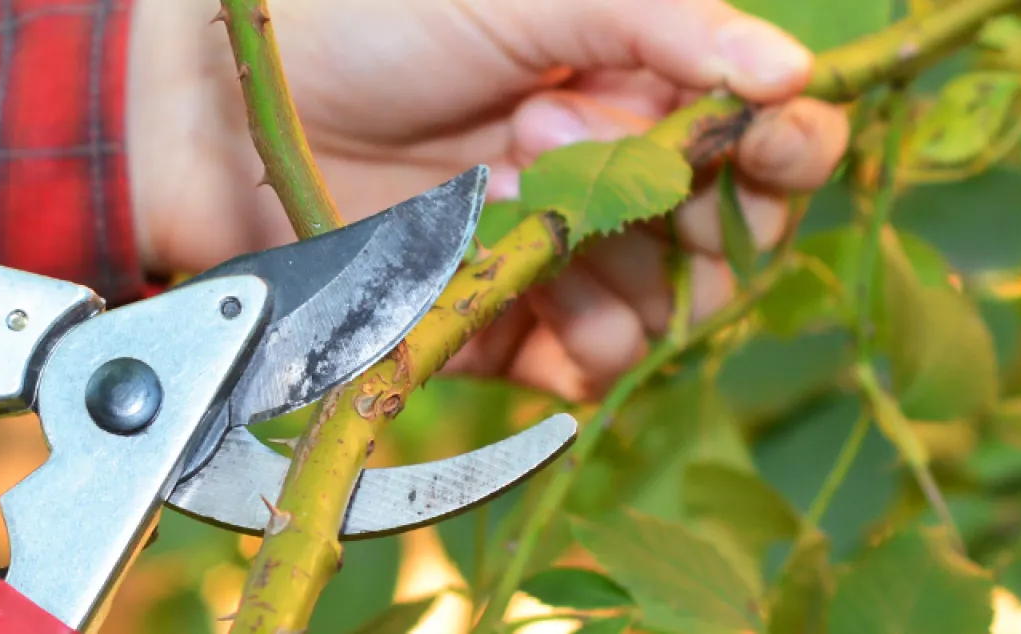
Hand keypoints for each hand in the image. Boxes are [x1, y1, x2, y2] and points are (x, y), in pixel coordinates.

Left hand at [127, 0, 849, 398]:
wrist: (225, 111)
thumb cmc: (368, 22)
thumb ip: (662, 23)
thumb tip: (795, 71)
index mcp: (628, 88)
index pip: (758, 141)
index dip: (786, 150)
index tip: (779, 142)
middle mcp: (604, 180)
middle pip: (726, 239)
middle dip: (689, 204)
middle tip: (570, 135)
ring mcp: (553, 261)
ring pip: (665, 308)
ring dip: (618, 256)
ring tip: (513, 176)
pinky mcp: (497, 329)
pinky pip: (589, 366)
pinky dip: (584, 338)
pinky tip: (535, 283)